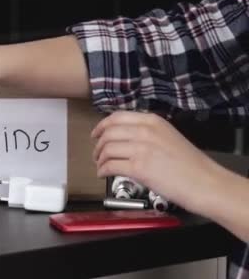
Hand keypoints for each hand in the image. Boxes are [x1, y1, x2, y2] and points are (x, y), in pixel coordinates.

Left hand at [91, 111, 223, 212]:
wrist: (206, 183)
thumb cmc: (190, 165)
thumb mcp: (168, 136)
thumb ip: (147, 132)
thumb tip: (124, 136)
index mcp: (152, 121)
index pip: (117, 118)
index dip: (101, 126)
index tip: (95, 134)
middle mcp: (145, 131)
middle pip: (108, 133)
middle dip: (98, 145)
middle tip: (96, 154)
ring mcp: (141, 149)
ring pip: (106, 149)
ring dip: (99, 159)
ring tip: (101, 166)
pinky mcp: (139, 168)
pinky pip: (110, 166)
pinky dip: (103, 170)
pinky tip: (104, 174)